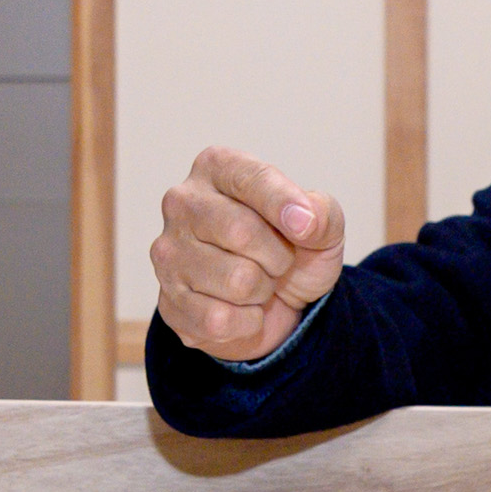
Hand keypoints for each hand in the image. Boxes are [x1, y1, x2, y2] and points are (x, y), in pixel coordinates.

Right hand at [151, 148, 346, 361]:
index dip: (285, 206)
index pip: (251, 178)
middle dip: (278, 257)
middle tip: (278, 261)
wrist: (278, 306)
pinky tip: (240, 310)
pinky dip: (247, 323)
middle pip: (241, 232)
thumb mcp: (321, 226)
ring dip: (262, 291)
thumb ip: (322, 214)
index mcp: (216, 168)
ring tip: (256, 283)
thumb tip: (304, 221)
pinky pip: (220, 320)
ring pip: (236, 281)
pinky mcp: (169, 302)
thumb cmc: (291, 250)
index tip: (306, 228)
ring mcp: (168, 253)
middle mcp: (182, 203)